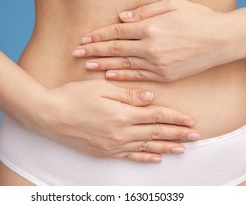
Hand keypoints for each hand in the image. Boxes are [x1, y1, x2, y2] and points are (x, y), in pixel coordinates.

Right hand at [41, 80, 198, 162]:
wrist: (49, 115)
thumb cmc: (73, 96)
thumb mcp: (101, 88)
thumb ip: (127, 94)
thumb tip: (150, 98)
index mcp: (121, 114)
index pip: (156, 116)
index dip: (175, 118)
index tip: (190, 120)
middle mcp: (120, 133)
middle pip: (155, 133)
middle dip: (177, 134)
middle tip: (196, 136)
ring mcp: (112, 145)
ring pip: (146, 147)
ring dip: (166, 148)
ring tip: (183, 149)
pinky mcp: (103, 152)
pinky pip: (129, 157)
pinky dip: (145, 158)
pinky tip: (156, 158)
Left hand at [73, 0, 232, 81]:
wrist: (223, 40)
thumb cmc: (199, 17)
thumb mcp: (173, 4)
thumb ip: (145, 11)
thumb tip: (122, 17)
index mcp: (150, 27)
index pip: (116, 32)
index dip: (98, 35)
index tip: (84, 38)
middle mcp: (150, 47)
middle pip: (115, 50)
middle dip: (93, 51)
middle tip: (75, 53)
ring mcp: (157, 64)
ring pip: (123, 65)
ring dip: (102, 65)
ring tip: (86, 66)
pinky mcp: (165, 76)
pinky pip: (138, 77)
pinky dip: (122, 77)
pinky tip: (109, 77)